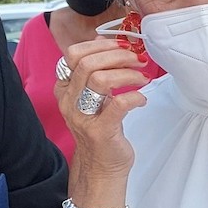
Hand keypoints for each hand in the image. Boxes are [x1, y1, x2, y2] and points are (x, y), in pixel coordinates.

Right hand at [56, 39, 149, 177]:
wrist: (101, 167)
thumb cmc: (102, 128)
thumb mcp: (94, 96)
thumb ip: (97, 71)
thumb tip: (107, 41)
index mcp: (65, 88)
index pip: (73, 54)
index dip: (101, 46)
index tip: (123, 47)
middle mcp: (69, 100)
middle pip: (87, 63)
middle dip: (118, 56)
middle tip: (138, 60)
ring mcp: (82, 116)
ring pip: (99, 79)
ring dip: (127, 74)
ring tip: (141, 79)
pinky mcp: (100, 130)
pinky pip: (119, 104)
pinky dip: (135, 97)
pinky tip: (142, 100)